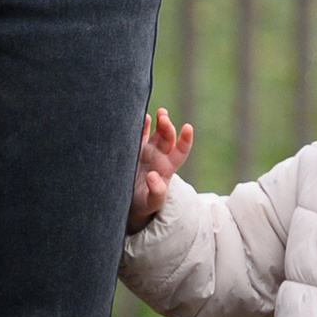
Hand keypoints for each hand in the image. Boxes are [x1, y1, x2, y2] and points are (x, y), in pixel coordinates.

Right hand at [127, 105, 193, 230]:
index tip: (187, 127)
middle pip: (167, 138)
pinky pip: (139, 135)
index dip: (185, 140)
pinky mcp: (133, 151)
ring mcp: (146, 152)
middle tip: (164, 118)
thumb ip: (157, 192)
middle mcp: (159, 157)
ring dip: (158, 121)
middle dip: (167, 127)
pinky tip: (142, 116)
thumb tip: (154, 176)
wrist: (129, 204)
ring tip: (160, 111)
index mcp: (167, 168)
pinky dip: (141, 125)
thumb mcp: (152, 203)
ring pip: (155, 133)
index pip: (180, 152)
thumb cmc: (144, 204)